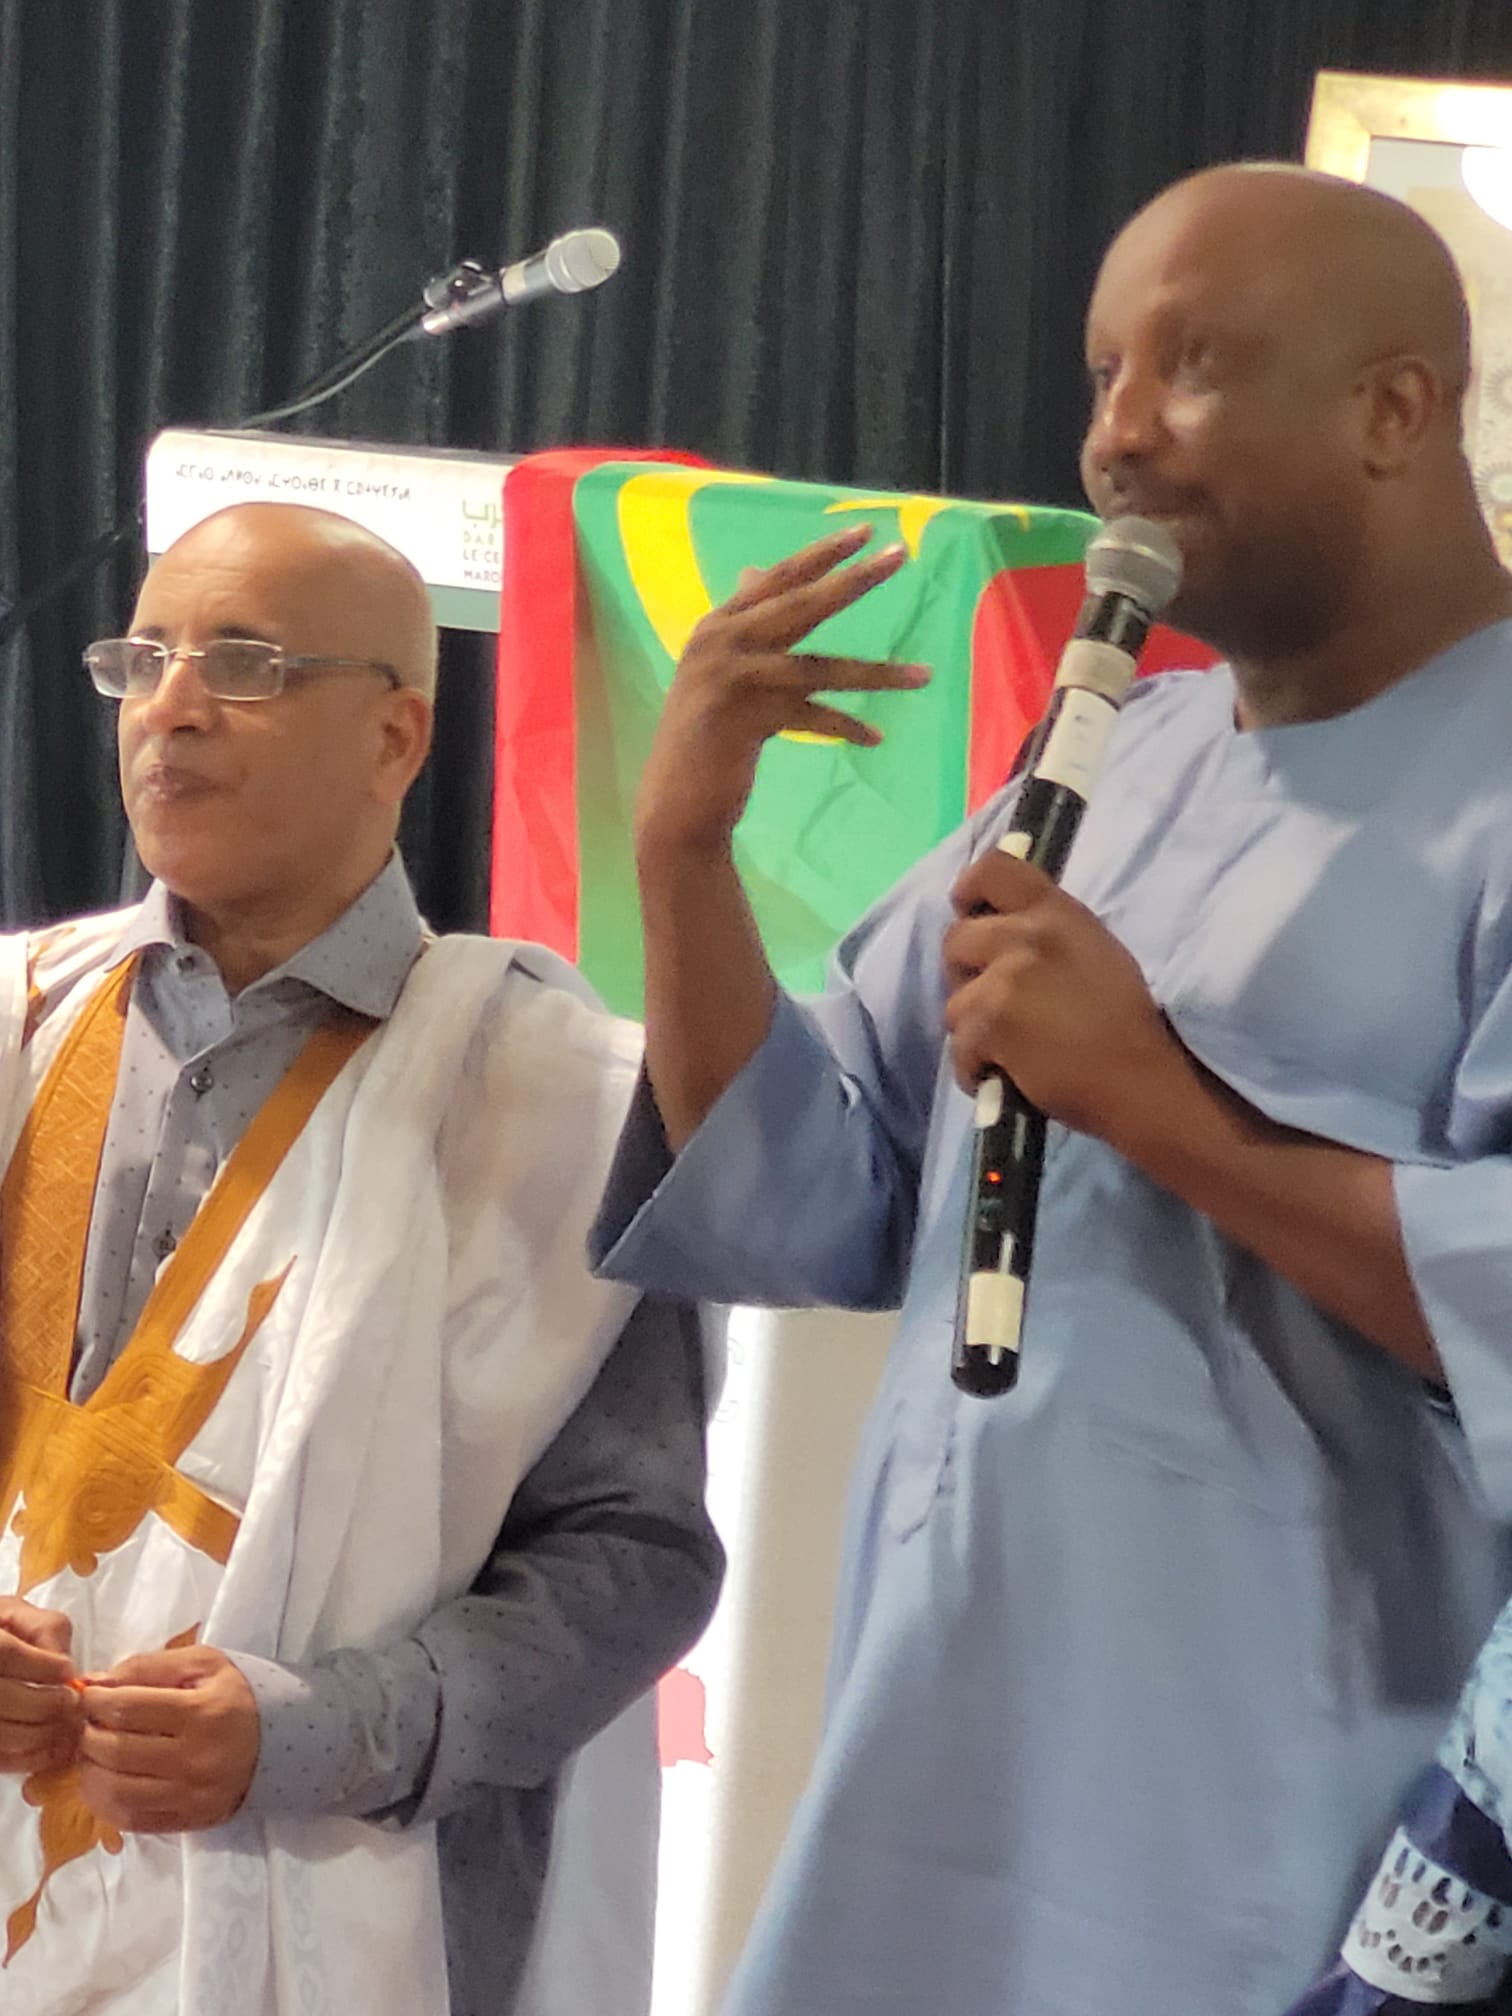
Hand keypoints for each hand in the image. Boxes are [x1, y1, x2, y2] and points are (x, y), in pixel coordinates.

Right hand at [0, 1596, 80, 1774]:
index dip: (42, 1667)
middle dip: (46, 1705)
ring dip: (42, 1735)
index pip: (5, 1654)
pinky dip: (28, 1759)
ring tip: (69, 1726)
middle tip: (73, 1702)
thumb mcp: (18, 1615)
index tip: (68, 1673)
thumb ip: (45, 1630)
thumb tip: (65, 1668)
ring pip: (1, 1734)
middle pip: (3, 1699)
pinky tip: (54, 1749)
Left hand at [78, 1645, 259, 1832]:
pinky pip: (132, 1820)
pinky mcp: (189, 1820)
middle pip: (117, 1751)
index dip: (96, 1701)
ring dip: (90, 1772)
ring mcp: (192, 1795)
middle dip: (88, 1735)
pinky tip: (104, 1782)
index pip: (128, 1708)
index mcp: (202, 1712)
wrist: (281, 1740)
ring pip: (118, 1792)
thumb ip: (150, 1666)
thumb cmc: (237, 1695)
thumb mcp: (204, 1664)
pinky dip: (105, 1803)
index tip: (90, 1696)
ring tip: (93, 1754)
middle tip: (88, 1724)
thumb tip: (98, 1683)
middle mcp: (196, 1758)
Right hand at [633, 525, 926, 857]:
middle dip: (854, 580)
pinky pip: (812, 717)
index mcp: (716, 626)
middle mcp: (721, 643)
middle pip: (801, 605)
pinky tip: (875, 737)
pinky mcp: (746, 720)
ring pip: (819, 667)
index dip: (820, 554)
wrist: (674, 800)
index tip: (863, 532)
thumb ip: (741, 624)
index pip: (776, 580)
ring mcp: (733, 680)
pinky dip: (845, 728)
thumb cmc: (704, 736)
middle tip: (899, 555)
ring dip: (877, 673)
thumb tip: (754, 571)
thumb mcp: (718, 670)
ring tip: (924, 675)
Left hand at [943, 847, 1183, 1139]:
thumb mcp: (1094, 950)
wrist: (1138, 1079)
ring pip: (955, 1001)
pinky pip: (959, 1047)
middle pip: (956, 939)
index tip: (966, 909)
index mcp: (1057, 912)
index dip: (970, 887)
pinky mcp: (990, 1023)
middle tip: (992, 1002)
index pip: (994, 869)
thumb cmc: (1122, 1020)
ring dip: (974, 1029)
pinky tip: (1005, 1076)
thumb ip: (1046, 931)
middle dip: (965, 973)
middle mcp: (1028, 936)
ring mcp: (1005, 979)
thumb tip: (1000, 927)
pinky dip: (975, 1068)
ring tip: (1010, 1049)